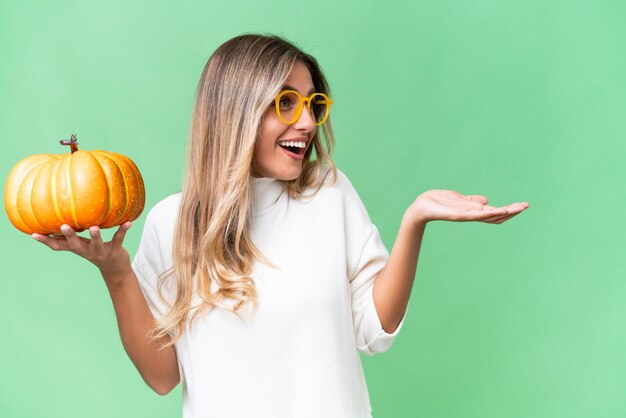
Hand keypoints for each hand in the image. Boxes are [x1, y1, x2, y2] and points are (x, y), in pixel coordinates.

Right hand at [32, 222, 132, 281]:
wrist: (115, 270)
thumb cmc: (95, 252)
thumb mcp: (81, 246)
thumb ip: (70, 237)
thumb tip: (57, 220)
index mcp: (77, 249)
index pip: (58, 246)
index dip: (46, 241)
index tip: (33, 233)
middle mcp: (87, 251)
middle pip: (75, 245)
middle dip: (69, 236)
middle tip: (63, 226)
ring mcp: (101, 252)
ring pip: (97, 244)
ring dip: (96, 236)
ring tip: (94, 227)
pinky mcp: (115, 250)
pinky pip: (119, 239)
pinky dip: (123, 230)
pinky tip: (128, 222)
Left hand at [406, 190, 528, 226]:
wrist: (420, 207)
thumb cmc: (438, 203)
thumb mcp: (458, 199)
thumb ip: (471, 201)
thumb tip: (486, 201)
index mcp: (472, 211)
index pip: (495, 212)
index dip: (509, 210)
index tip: (523, 205)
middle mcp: (471, 215)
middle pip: (495, 215)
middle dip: (511, 211)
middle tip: (525, 206)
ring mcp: (464, 216)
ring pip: (486, 215)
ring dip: (501, 212)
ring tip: (515, 209)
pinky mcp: (455, 215)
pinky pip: (472, 214)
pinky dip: (484, 213)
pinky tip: (494, 210)